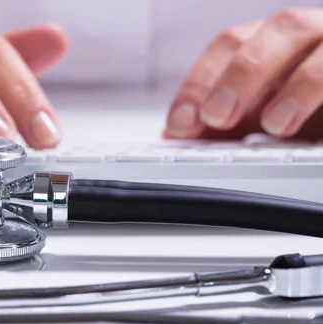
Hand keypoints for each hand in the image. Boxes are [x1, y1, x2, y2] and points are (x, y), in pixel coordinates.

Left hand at [164, 7, 322, 140]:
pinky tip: (321, 128)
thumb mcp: (261, 111)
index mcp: (273, 39)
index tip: (180, 123)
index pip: (230, 44)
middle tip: (217, 117)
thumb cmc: (307, 102)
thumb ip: (224, 119)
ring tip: (276, 125)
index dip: (201, 81)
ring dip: (300, 86)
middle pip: (279, 32)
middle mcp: (311, 33)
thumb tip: (174, 132)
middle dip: (242, 75)